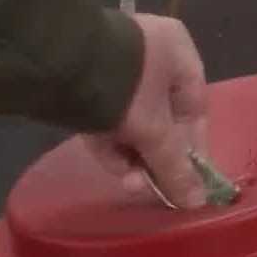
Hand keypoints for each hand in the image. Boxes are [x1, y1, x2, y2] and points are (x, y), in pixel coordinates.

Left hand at [84, 13, 207, 208]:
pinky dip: (109, 144)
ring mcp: (116, 67)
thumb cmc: (125, 89)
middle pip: (162, 121)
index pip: (195, 110)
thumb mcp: (155, 131)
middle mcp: (151, 55)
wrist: (58, 63)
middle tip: (147, 187)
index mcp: (179, 53)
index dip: (193, 151)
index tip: (186, 183)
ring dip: (131, 158)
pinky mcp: (86, 83)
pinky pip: (108, 118)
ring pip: (133, 123)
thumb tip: (198, 203)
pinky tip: (110, 164)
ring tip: (128, 182)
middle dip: (154, 160)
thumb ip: (176, 168)